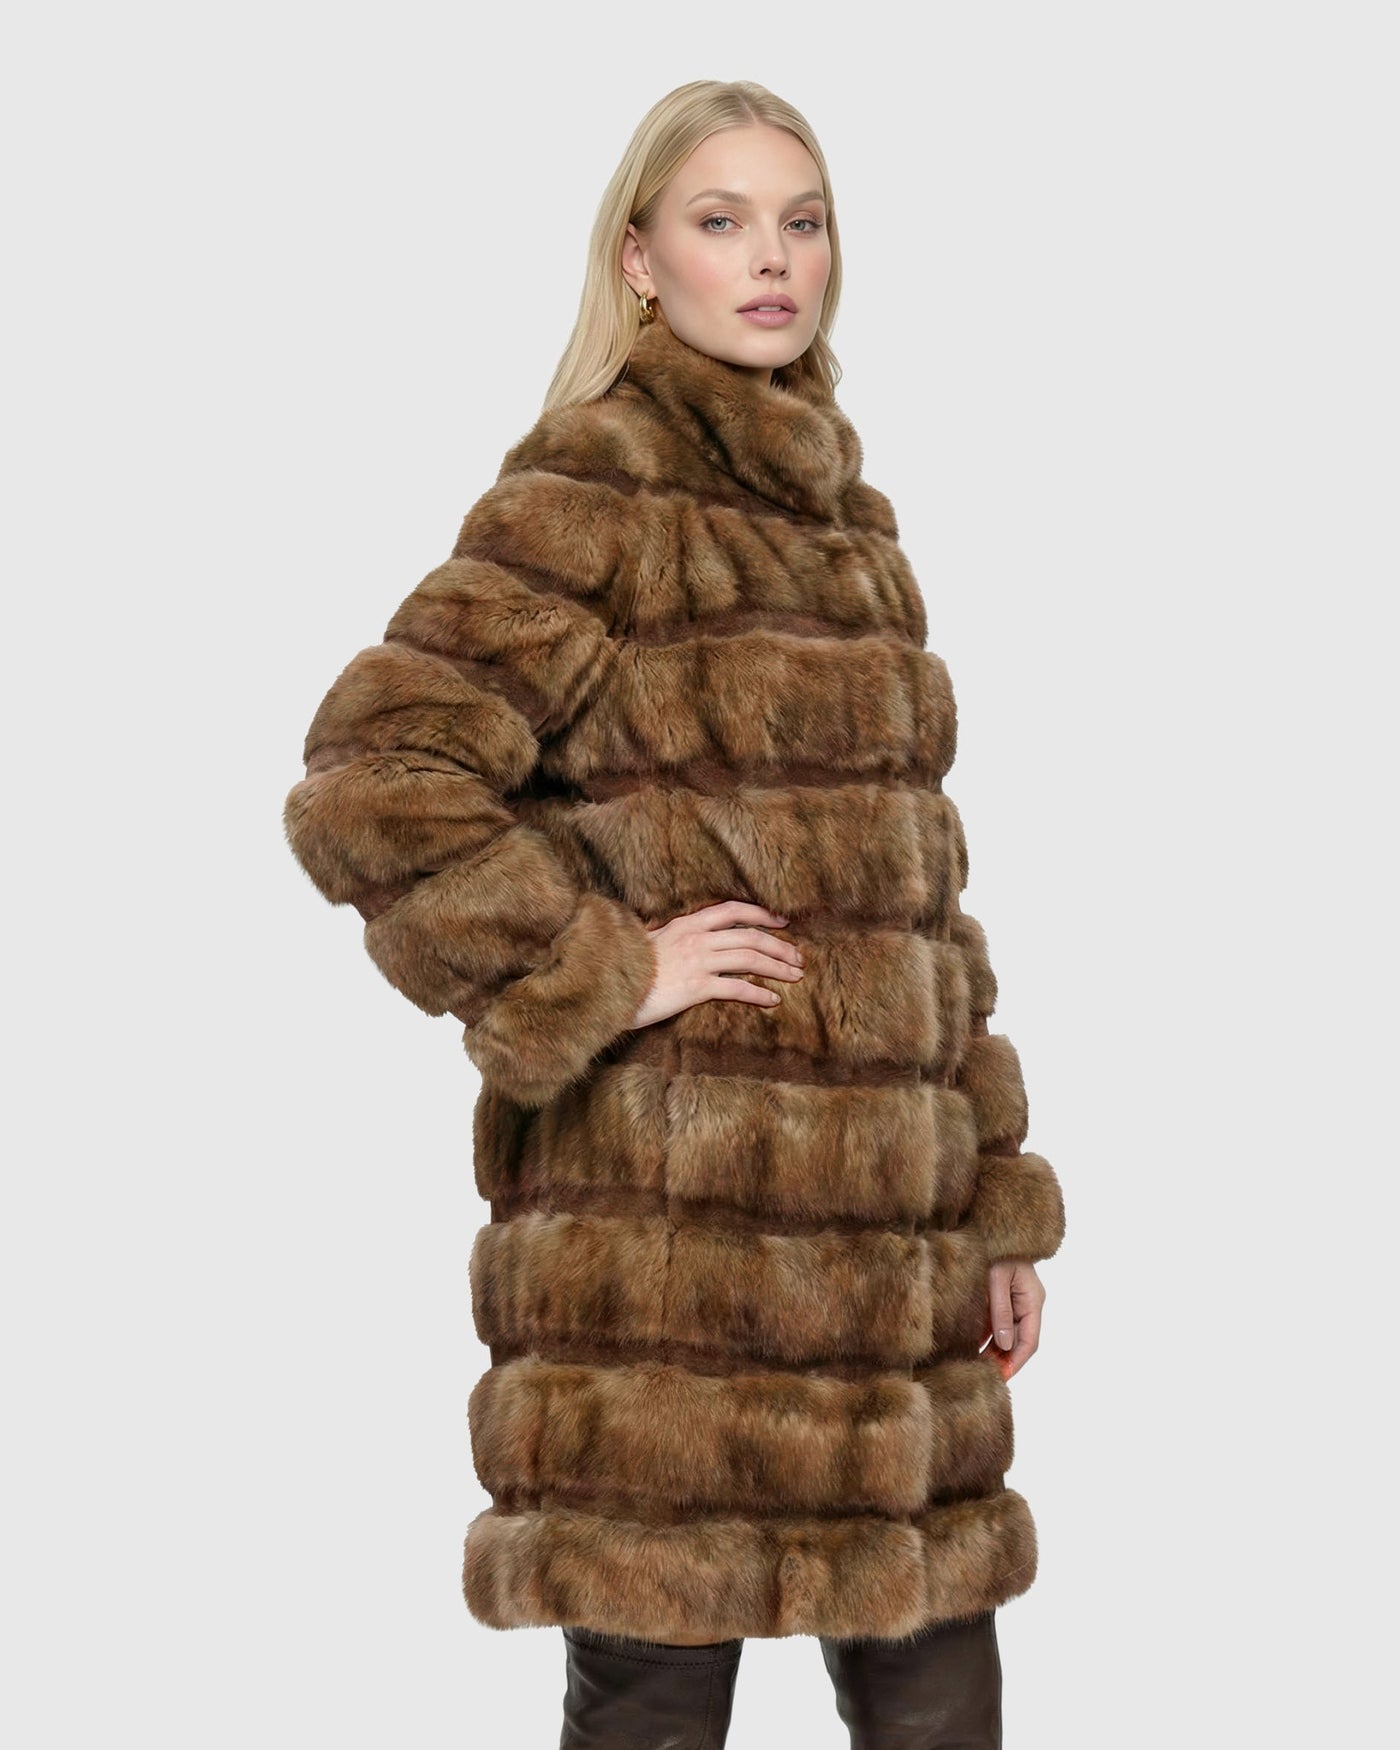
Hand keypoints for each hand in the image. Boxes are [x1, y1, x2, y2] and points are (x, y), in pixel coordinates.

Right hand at [630, 902, 802, 1028]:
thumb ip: (681, 936)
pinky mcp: (697, 986)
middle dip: (780, 946)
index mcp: (689, 923)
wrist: (612, 986)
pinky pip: (737, 988)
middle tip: (798, 958)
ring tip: (795, 976)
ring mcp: (698, 961)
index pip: (734, 910)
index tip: (783, 922)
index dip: (762, 914)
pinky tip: (773, 1000)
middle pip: (750, 936)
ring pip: (750, 959)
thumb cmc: (633, 967)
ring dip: (778, 967)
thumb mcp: (657, 941)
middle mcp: (697, 938)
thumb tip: (700, 937)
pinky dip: (759, 994)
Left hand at [980, 1257, 1044, 1381]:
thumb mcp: (996, 1279)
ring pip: (1008, 1334)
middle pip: (1019, 1340)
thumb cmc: (996, 1247)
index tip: (1001, 1377)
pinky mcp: (1003, 1296)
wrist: (991, 1224)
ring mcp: (1016, 1300)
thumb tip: (1003, 1344)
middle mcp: (1028, 1303)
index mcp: (1033, 1300)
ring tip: (978, 1367)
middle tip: (985, 1376)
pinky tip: (974, 1347)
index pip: (1030, 1341)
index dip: (1016, 1362)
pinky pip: (998, 1322)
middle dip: (1004, 1360)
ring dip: (995, 1350)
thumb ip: (1000, 1311)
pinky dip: (988, 1336)